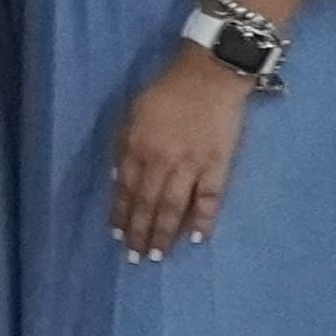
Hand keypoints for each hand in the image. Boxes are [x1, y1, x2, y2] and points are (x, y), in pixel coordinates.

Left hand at [108, 58, 251, 260]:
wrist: (208, 77)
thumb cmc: (166, 93)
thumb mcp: (132, 116)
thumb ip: (124, 149)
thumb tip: (117, 181)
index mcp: (136, 148)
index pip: (125, 190)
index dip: (120, 215)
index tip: (117, 237)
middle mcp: (161, 161)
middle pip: (147, 204)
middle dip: (139, 233)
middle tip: (134, 258)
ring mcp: (191, 165)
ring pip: (174, 207)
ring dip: (164, 233)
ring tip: (157, 255)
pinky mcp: (218, 166)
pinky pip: (209, 198)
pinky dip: (203, 219)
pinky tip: (196, 238)